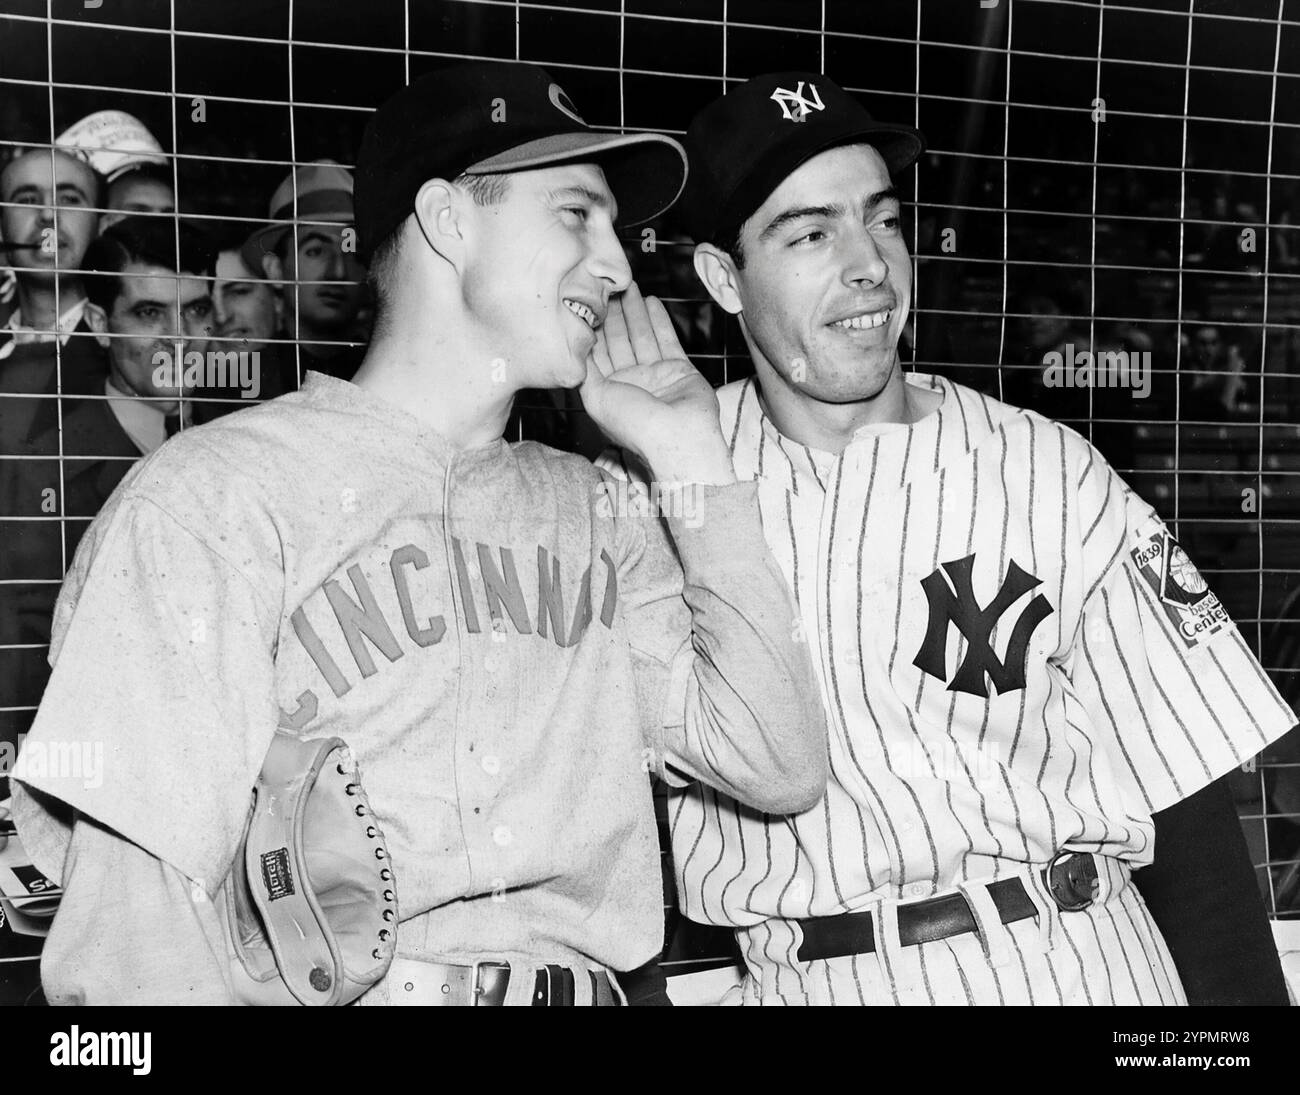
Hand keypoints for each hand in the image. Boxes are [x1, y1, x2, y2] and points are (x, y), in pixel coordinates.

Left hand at [581, 282, 734, 484]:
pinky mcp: (678, 369)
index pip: (597, 354)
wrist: (679, 437)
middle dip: (613, 314)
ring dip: (634, 312)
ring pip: (641, 337)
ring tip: (628, 286)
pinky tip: (651, 301)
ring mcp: (655, 376)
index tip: (587, 303)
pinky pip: (666, 340)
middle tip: (608, 286)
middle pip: (619, 341)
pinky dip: (658, 321)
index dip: (592, 329)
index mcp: (608, 393)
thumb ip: (585, 371)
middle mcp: (630, 383)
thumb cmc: (634, 425)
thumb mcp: (596, 398)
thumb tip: (575, 348)